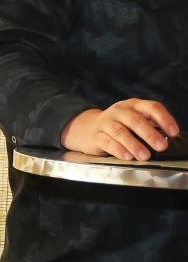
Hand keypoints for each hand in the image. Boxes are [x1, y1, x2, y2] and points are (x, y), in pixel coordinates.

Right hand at [62, 99, 180, 159]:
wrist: (86, 128)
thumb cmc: (118, 125)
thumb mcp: (133, 119)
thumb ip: (149, 125)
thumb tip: (167, 138)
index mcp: (133, 105)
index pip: (152, 107)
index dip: (164, 119)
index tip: (174, 132)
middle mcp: (119, 111)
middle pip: (135, 120)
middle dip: (150, 134)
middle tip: (162, 146)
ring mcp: (106, 122)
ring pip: (121, 132)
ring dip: (134, 145)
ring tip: (145, 156)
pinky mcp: (96, 135)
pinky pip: (108, 142)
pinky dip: (119, 150)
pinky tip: (128, 156)